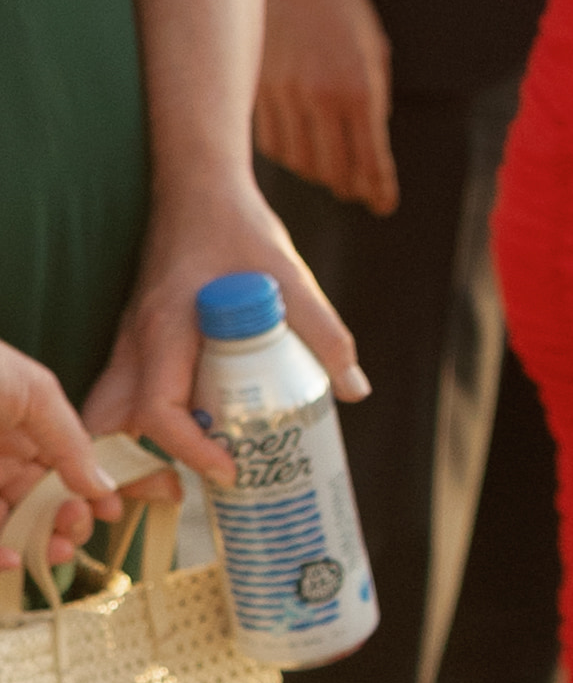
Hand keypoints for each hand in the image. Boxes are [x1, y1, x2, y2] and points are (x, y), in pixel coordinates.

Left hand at [0, 340, 123, 582]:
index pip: (61, 467)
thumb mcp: (33, 391)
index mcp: (20, 425)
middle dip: (64, 523)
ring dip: (33, 545)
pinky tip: (11, 559)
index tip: (108, 512)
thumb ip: (70, 438)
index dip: (87, 492)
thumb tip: (102, 484)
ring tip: (50, 552)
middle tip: (73, 533)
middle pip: (37, 502)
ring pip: (8, 525)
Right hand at [91, 190, 366, 499]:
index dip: (189, 448)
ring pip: (109, 415)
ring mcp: (128, 347)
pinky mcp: (137, 349)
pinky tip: (200, 437)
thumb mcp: (289, 274)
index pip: (158, 407)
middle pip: (110, 425)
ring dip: (140, 451)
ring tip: (198, 467)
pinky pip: (126, 400)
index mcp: (166, 329)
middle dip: (138, 467)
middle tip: (190, 489)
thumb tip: (353, 390)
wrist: (199, 193)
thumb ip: (323, 329)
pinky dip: (149, 429)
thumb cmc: (239, 230)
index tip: (231, 468)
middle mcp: (135, 344)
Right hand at [252, 0, 399, 217]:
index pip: (371, 159)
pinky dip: (289, 155)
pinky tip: (300, 151)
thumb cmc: (344, 12)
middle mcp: (320, 98)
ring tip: (332, 174)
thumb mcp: (374, 52)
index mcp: (359, 88)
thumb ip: (375, 101)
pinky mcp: (257, 92)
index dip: (379, 189)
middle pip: (334, 170)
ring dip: (319, 175)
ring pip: (300, 162)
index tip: (384, 205)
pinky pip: (271, 143)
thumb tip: (371, 152)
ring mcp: (284, 97)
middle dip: (351, 188)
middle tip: (359, 192)